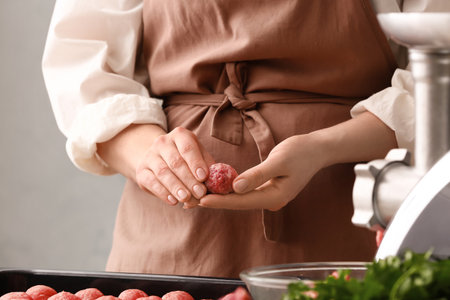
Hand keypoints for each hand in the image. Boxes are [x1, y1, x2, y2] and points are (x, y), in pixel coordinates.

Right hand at [136, 127, 214, 207]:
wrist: (159, 159)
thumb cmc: (186, 159)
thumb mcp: (198, 157)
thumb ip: (208, 167)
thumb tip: (217, 184)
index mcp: (180, 135)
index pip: (187, 147)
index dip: (196, 162)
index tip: (203, 177)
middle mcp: (163, 142)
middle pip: (176, 162)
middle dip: (189, 179)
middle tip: (200, 193)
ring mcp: (150, 156)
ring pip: (163, 172)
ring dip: (176, 187)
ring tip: (187, 199)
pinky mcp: (142, 171)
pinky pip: (151, 182)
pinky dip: (163, 193)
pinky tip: (173, 201)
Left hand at [199, 134, 326, 210]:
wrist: (317, 150)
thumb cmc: (300, 152)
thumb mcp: (279, 161)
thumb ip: (257, 175)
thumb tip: (235, 187)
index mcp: (275, 197)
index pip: (241, 201)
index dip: (220, 201)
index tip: (200, 200)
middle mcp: (270, 200)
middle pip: (237, 203)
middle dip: (215, 201)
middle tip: (190, 201)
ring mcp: (269, 196)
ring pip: (239, 198)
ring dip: (219, 196)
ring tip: (196, 196)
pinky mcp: (267, 188)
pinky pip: (244, 191)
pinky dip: (229, 189)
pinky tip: (215, 187)